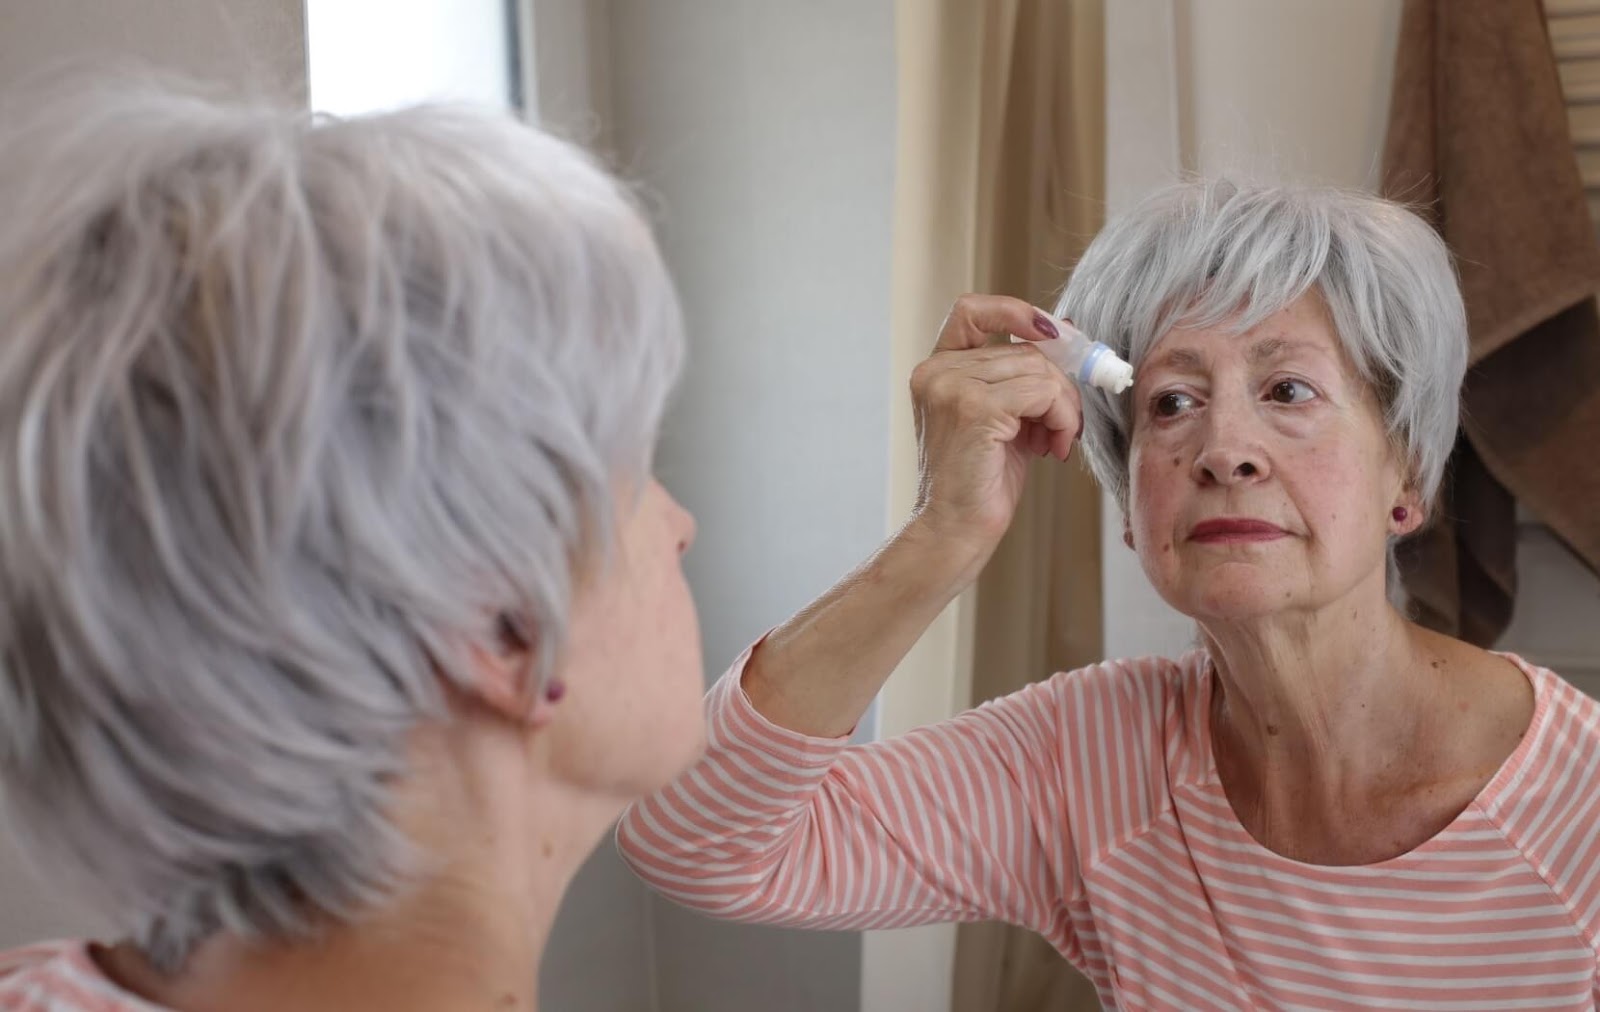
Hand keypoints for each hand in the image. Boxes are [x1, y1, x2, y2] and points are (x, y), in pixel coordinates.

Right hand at [907, 294, 1082, 560]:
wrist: (955, 531)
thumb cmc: (979, 483)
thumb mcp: (1003, 419)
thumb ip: (1021, 379)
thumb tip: (1067, 334)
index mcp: (935, 369)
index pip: (970, 310)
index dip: (1015, 311)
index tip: (1053, 335)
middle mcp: (936, 372)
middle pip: (1024, 349)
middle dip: (1060, 384)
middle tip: (1066, 424)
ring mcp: (952, 387)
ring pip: (1039, 370)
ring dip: (1064, 407)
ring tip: (1056, 441)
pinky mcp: (975, 408)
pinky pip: (1043, 392)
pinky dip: (1061, 418)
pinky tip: (1052, 447)